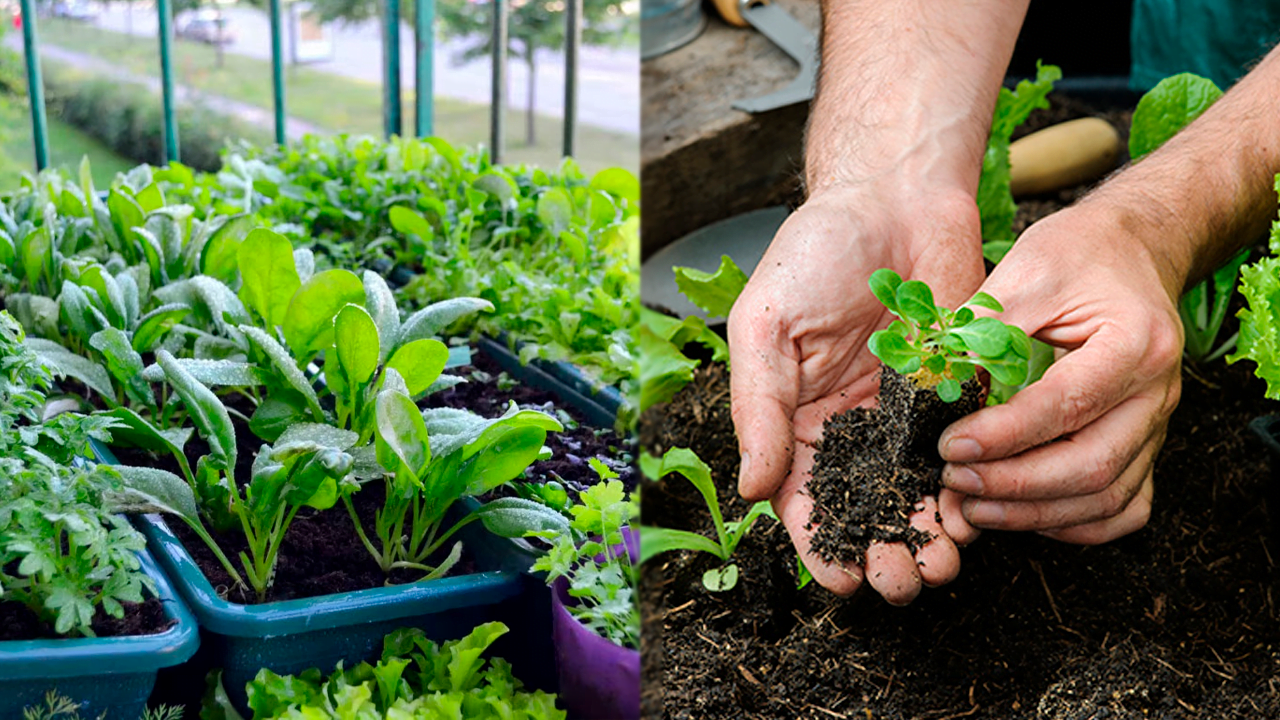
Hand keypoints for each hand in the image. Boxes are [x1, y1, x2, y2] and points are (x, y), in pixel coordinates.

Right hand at [728, 183, 985, 603]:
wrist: (896, 194)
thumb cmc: (816, 250)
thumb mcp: (767, 326)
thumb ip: (759, 408)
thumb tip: (753, 489)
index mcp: (795, 419)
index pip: (803, 501)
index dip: (818, 547)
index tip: (841, 582)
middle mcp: (850, 428)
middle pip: (863, 511)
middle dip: (880, 555)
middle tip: (901, 583)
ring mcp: (905, 416)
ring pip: (916, 496)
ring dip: (927, 538)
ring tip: (942, 568)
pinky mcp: (956, 397)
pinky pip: (963, 457)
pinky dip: (967, 493)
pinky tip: (975, 519)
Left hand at [938, 201, 1183, 543]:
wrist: (1132, 249)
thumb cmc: (1079, 254)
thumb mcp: (1025, 272)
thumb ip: (981, 330)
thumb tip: (931, 384)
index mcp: (1133, 343)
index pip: (1066, 405)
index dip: (1003, 435)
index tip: (949, 445)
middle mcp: (1156, 392)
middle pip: (1092, 466)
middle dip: (1014, 485)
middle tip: (953, 481)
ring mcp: (1157, 424)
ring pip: (1107, 497)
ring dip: (1035, 513)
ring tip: (973, 508)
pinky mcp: (1146, 443)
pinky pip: (1124, 506)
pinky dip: (1076, 524)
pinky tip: (1024, 515)